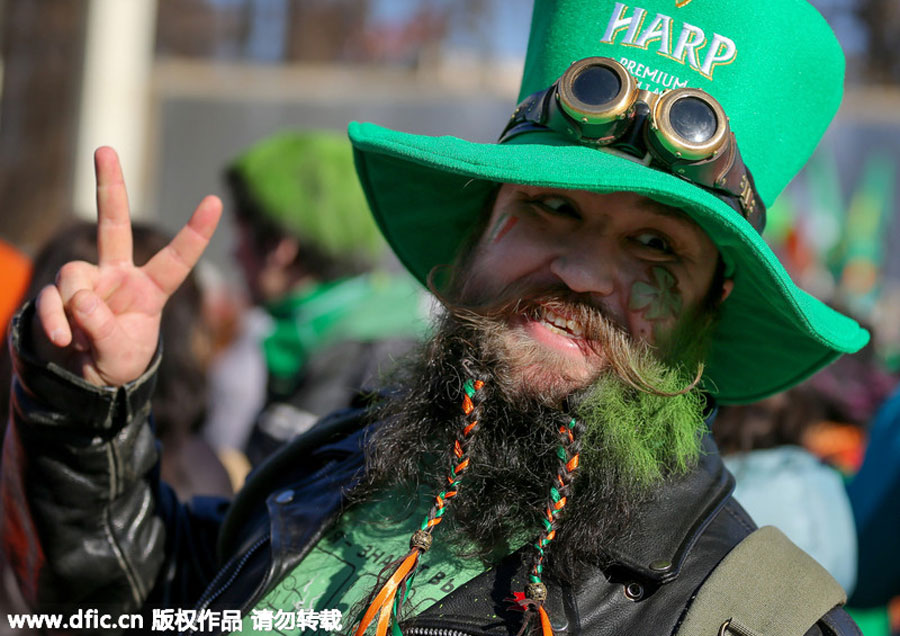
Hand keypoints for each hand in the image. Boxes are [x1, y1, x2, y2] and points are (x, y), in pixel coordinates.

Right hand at [32, 146, 221, 386]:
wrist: (83, 380)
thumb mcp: (121, 354)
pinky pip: (51, 299)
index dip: (195, 233)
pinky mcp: (58, 294)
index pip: (176, 259)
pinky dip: (55, 322)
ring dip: (76, 312)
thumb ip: (105, 330)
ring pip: (74, 277)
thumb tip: (81, 299)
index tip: (215, 201)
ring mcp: (87, 282)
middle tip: (105, 149)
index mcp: (150, 289)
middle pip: (114, 225)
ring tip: (81, 341)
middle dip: (109, 187)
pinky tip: (64, 341)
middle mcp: (118, 276)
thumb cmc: (116, 361)